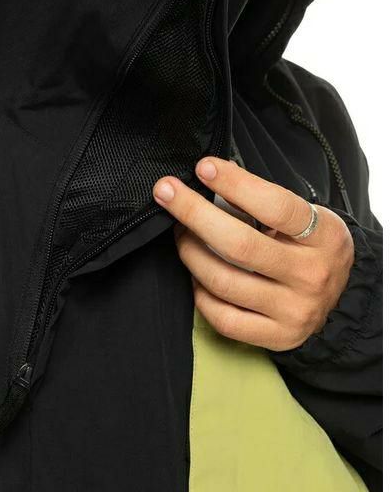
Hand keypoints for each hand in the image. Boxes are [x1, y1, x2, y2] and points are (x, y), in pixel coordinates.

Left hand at [153, 158, 353, 350]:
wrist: (340, 294)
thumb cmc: (308, 244)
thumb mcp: (303, 216)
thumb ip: (261, 199)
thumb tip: (208, 175)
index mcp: (324, 236)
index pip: (275, 206)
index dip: (234, 184)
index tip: (203, 168)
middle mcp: (312, 276)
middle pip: (238, 245)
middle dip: (193, 213)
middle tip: (166, 192)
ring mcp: (294, 311)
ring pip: (222, 281)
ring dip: (189, 251)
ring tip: (181, 232)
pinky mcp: (278, 337)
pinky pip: (222, 316)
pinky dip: (200, 292)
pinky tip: (197, 273)